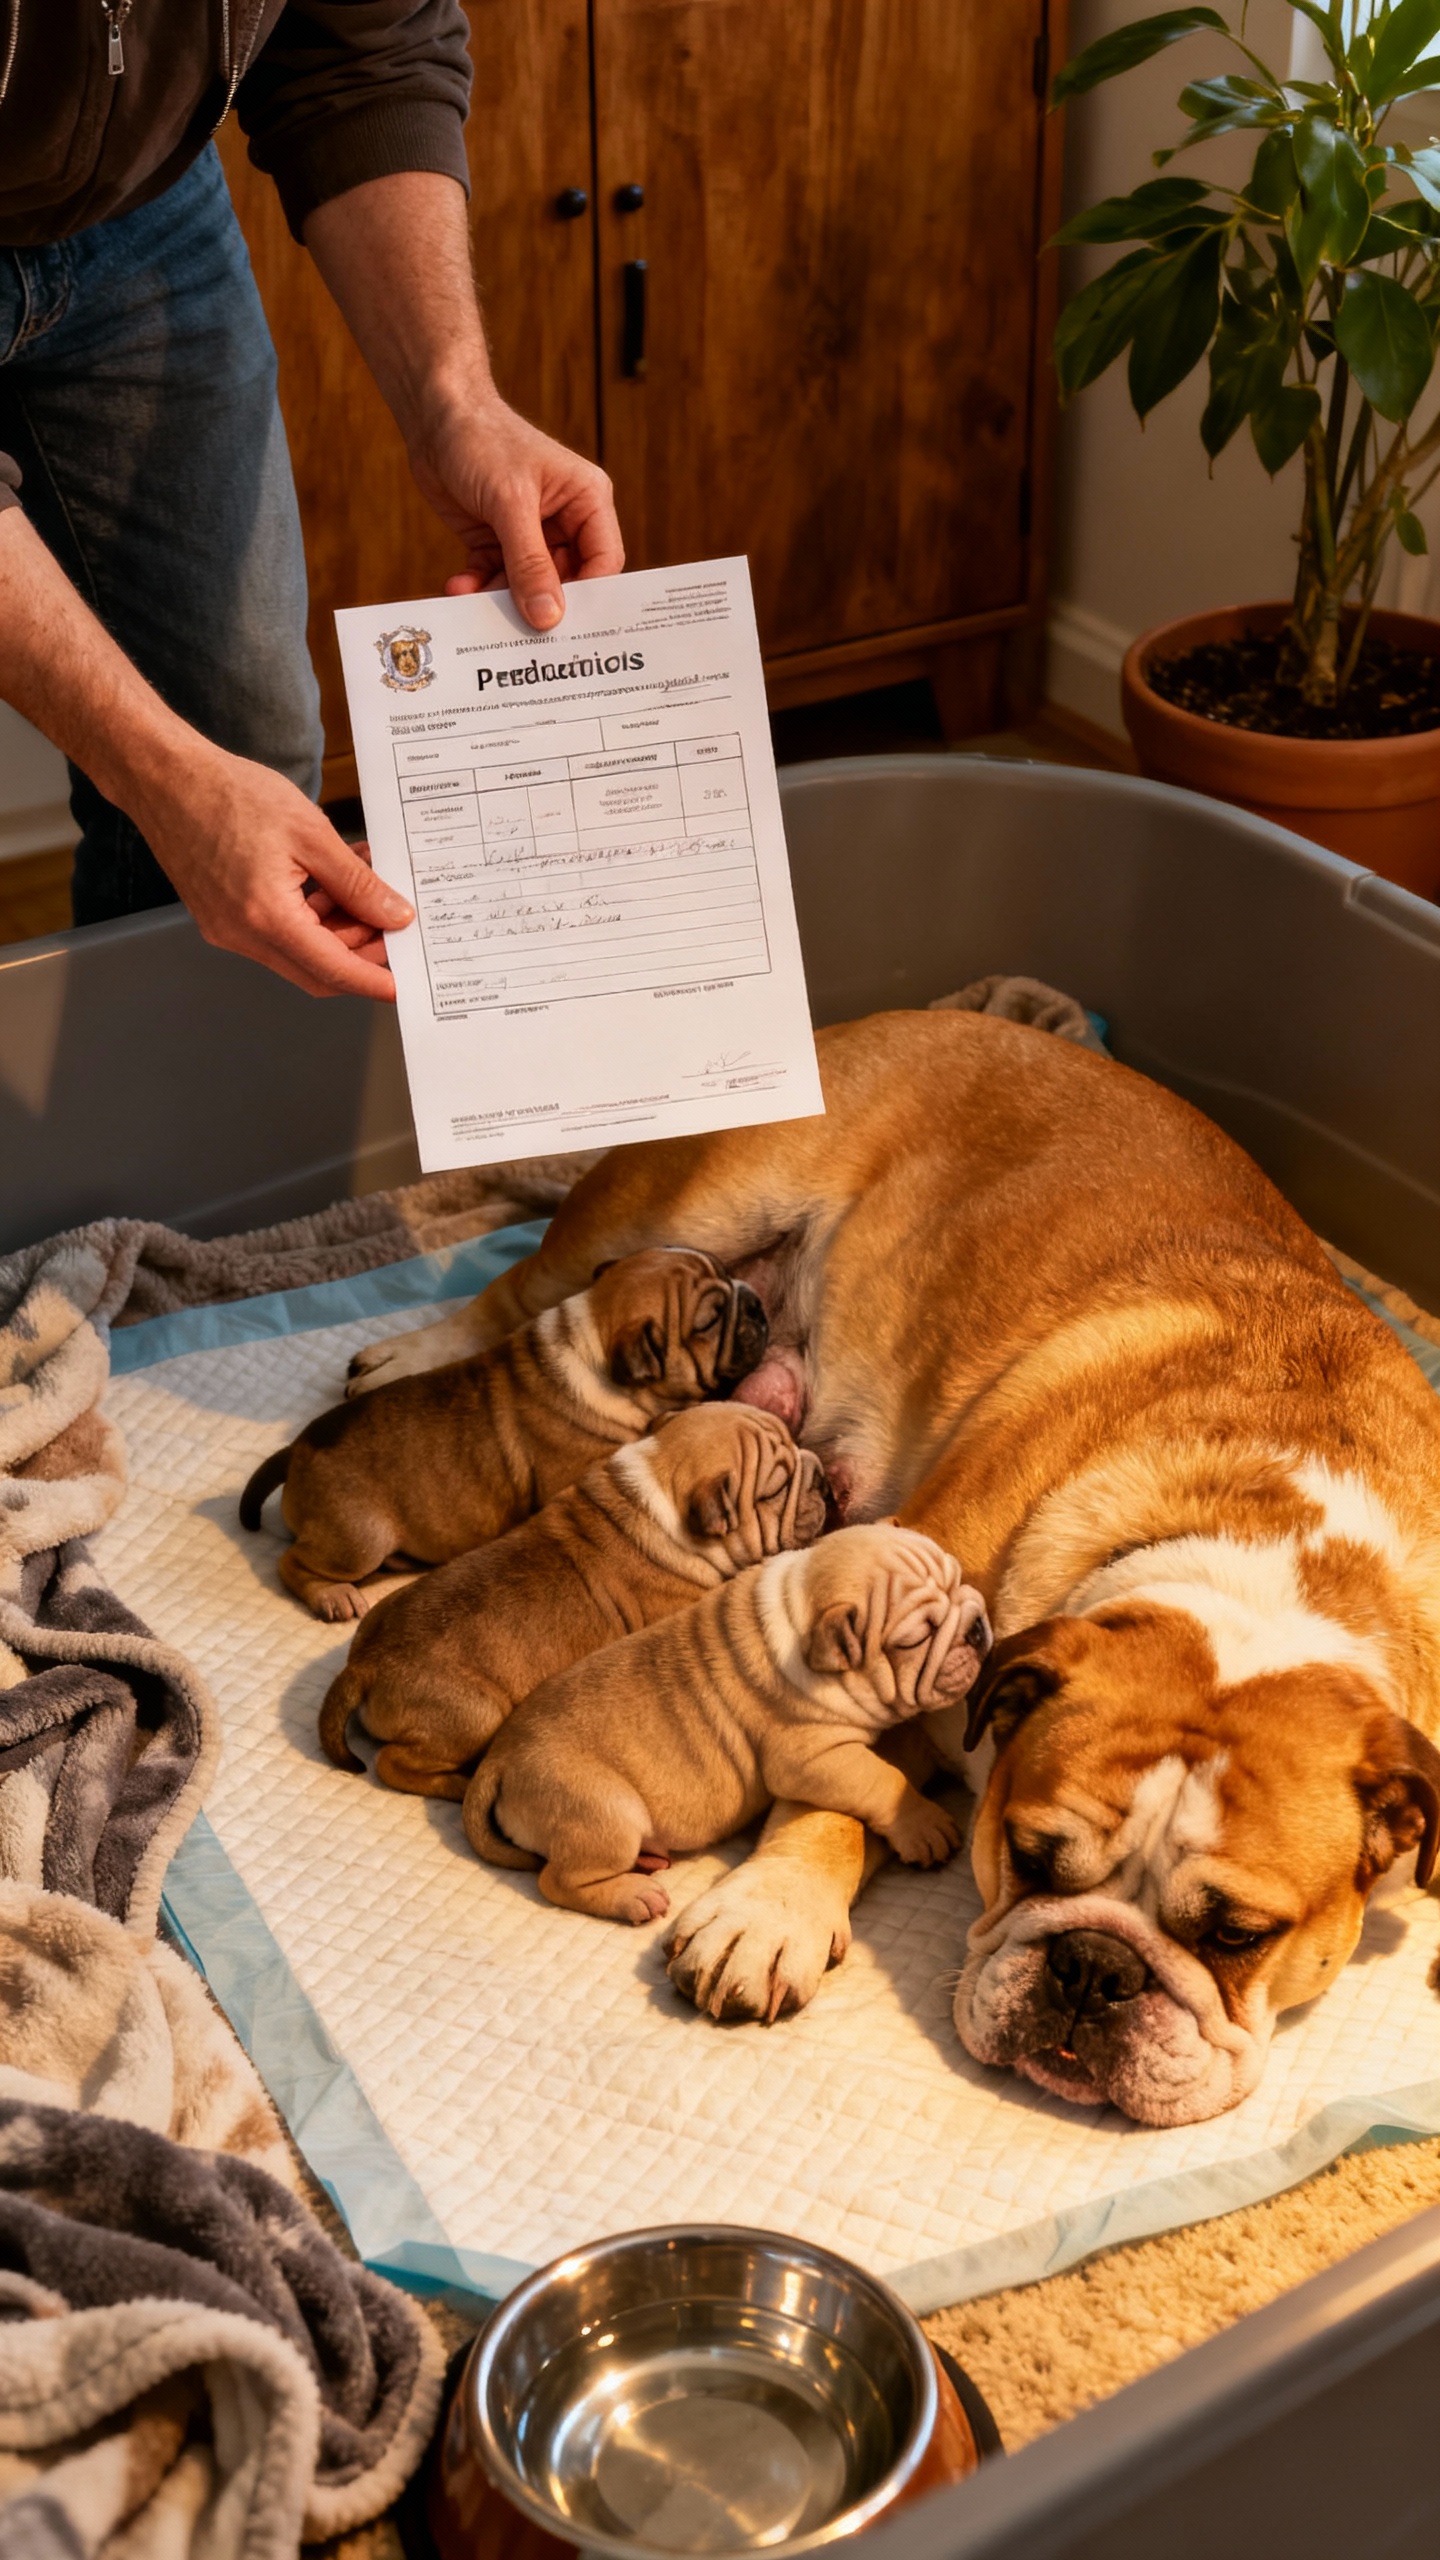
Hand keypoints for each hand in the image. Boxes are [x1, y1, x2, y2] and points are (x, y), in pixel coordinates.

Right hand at [133, 745, 413, 1000]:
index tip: (406, 984)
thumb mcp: (310, 833)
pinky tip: (329, 886)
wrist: (165, 777)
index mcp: (266, 917)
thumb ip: (357, 883)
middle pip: (316, 971)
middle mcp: (242, 935)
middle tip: (392, 924)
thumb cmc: (229, 794)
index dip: (374, 980)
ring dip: (336, 932)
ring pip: (297, 953)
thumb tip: (394, 915)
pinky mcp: (221, 917)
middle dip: (360, 955)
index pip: (333, 970)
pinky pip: (276, 934)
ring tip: (364, 891)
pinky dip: (309, 919)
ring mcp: (227, 930)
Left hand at [410, 393, 623, 630]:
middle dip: (541, 606)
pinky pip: (494, 580)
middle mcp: (565, 521)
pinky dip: (477, 588)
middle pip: (566, 582)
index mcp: (587, 501)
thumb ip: (529, 563)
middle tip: (521, 636)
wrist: (433, 416)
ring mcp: (530, 534)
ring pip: (527, 588)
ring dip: (501, 602)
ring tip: (477, 611)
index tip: (564, 627)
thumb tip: (548, 617)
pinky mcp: (497, 541)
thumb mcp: (510, 503)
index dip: (589, 597)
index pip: (604, 562)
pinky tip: (458, 587)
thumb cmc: (483, 439)